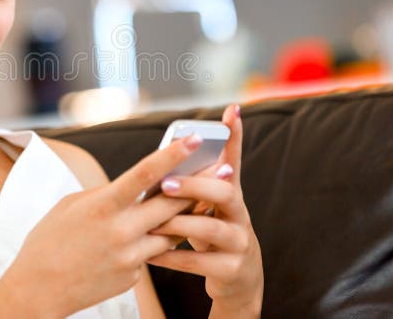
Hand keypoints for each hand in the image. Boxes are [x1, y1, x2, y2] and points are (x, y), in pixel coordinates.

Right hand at [6, 133, 205, 316]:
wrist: (40, 288)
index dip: (172, 154)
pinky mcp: (134, 277)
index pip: (144, 173)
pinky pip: (152, 254)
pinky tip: (138, 242)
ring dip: (184, 215)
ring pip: (172, 231)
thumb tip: (133, 187)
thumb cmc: (50, 240)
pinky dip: (151, 243)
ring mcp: (130, 256)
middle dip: (199, 184)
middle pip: (172, 202)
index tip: (193, 138)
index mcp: (103, 206)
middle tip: (222, 168)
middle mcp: (121, 231)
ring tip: (199, 200)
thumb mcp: (73, 205)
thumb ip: (106, 194)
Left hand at [145, 104, 263, 316]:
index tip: (231, 110)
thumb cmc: (212, 236)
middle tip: (166, 184)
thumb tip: (164, 159)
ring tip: (152, 223)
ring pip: (210, 229)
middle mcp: (240, 215)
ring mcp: (239, 243)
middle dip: (195, 187)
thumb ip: (193, 187)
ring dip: (178, 225)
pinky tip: (151, 254)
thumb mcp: (207, 209)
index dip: (234, 136)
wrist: (238, 282)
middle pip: (225, 193)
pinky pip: (199, 262)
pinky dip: (172, 257)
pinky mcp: (231, 270)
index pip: (233, 159)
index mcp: (231, 195)